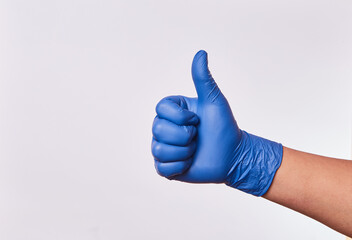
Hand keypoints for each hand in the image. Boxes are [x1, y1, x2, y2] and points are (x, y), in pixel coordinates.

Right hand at [151, 50, 282, 195]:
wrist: (232, 156)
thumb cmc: (224, 126)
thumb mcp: (214, 100)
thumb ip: (203, 78)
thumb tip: (201, 53)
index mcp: (171, 111)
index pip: (160, 109)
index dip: (180, 116)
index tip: (197, 119)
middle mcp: (163, 128)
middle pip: (157, 130)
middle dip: (184, 136)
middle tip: (197, 136)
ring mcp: (163, 148)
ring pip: (159, 150)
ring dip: (184, 152)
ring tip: (195, 150)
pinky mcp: (166, 168)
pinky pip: (162, 169)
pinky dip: (180, 167)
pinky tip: (190, 162)